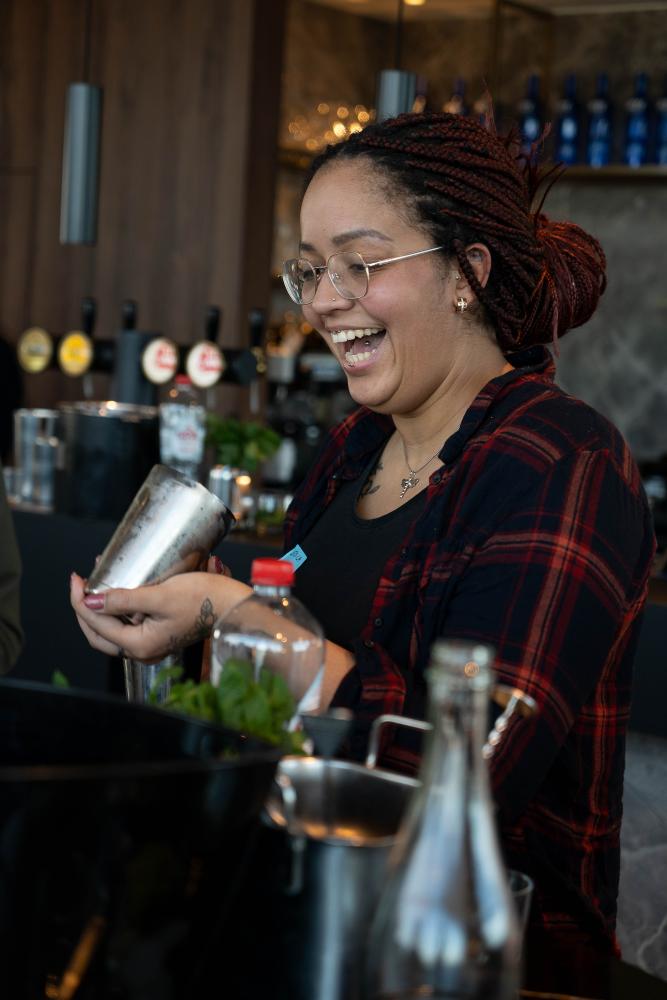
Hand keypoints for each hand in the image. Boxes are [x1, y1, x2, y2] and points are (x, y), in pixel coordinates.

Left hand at [70, 569, 249, 661]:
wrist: (235, 606)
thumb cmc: (204, 599)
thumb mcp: (160, 595)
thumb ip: (123, 600)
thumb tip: (90, 601)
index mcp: (140, 645)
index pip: (96, 624)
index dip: (80, 601)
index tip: (77, 578)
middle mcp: (143, 651)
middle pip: (99, 633)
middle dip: (84, 608)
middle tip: (80, 582)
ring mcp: (151, 644)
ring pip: (112, 630)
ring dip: (100, 607)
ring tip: (97, 580)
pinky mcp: (159, 634)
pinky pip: (128, 625)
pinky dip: (117, 609)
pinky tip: (119, 589)